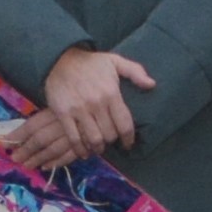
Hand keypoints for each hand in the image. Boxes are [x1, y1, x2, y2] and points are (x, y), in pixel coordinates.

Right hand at [0, 48, 154, 165]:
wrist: (59, 59)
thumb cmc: (90, 63)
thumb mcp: (115, 61)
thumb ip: (135, 71)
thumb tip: (152, 85)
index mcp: (111, 93)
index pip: (125, 124)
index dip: (128, 138)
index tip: (128, 144)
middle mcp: (96, 103)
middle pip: (110, 134)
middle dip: (112, 141)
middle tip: (110, 141)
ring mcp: (79, 110)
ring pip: (94, 139)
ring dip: (98, 148)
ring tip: (98, 148)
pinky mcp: (63, 114)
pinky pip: (74, 138)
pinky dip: (80, 149)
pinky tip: (84, 152)